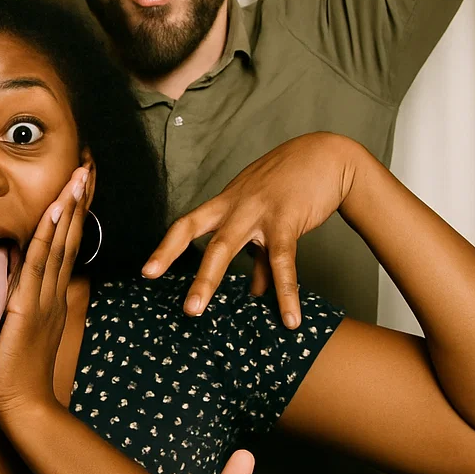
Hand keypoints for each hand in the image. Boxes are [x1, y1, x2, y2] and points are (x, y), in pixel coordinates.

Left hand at [0, 165, 91, 416]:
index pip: (61, 249)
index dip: (69, 218)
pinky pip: (40, 262)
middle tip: (85, 170)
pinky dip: (48, 235)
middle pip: (68, 239)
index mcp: (48, 299)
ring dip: (68, 209)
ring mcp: (45, 299)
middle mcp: (52, 294)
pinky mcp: (30, 307)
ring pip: (59, 244)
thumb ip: (22, 310)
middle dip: (77, 204)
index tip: (74, 189)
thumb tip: (15, 292)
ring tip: (77, 178)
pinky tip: (55, 212)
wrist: (23, 408)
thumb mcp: (23, 334)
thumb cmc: (17, 376)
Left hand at [141, 133, 363, 327]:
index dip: (166, 248)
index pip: (186, 224)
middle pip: (195, 233)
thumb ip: (260, 258)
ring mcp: (257, 211)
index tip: (147, 272)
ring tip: (197, 312)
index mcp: (225, 204)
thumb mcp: (266, 217)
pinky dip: (286, 292)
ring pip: (225, 247)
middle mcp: (234, 206)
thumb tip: (257, 293)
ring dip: (208, 280)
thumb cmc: (291, 186)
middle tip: (171, 299)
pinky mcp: (286, 219)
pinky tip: (290, 318)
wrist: (327, 155)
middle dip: (173, 261)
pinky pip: (282, 260)